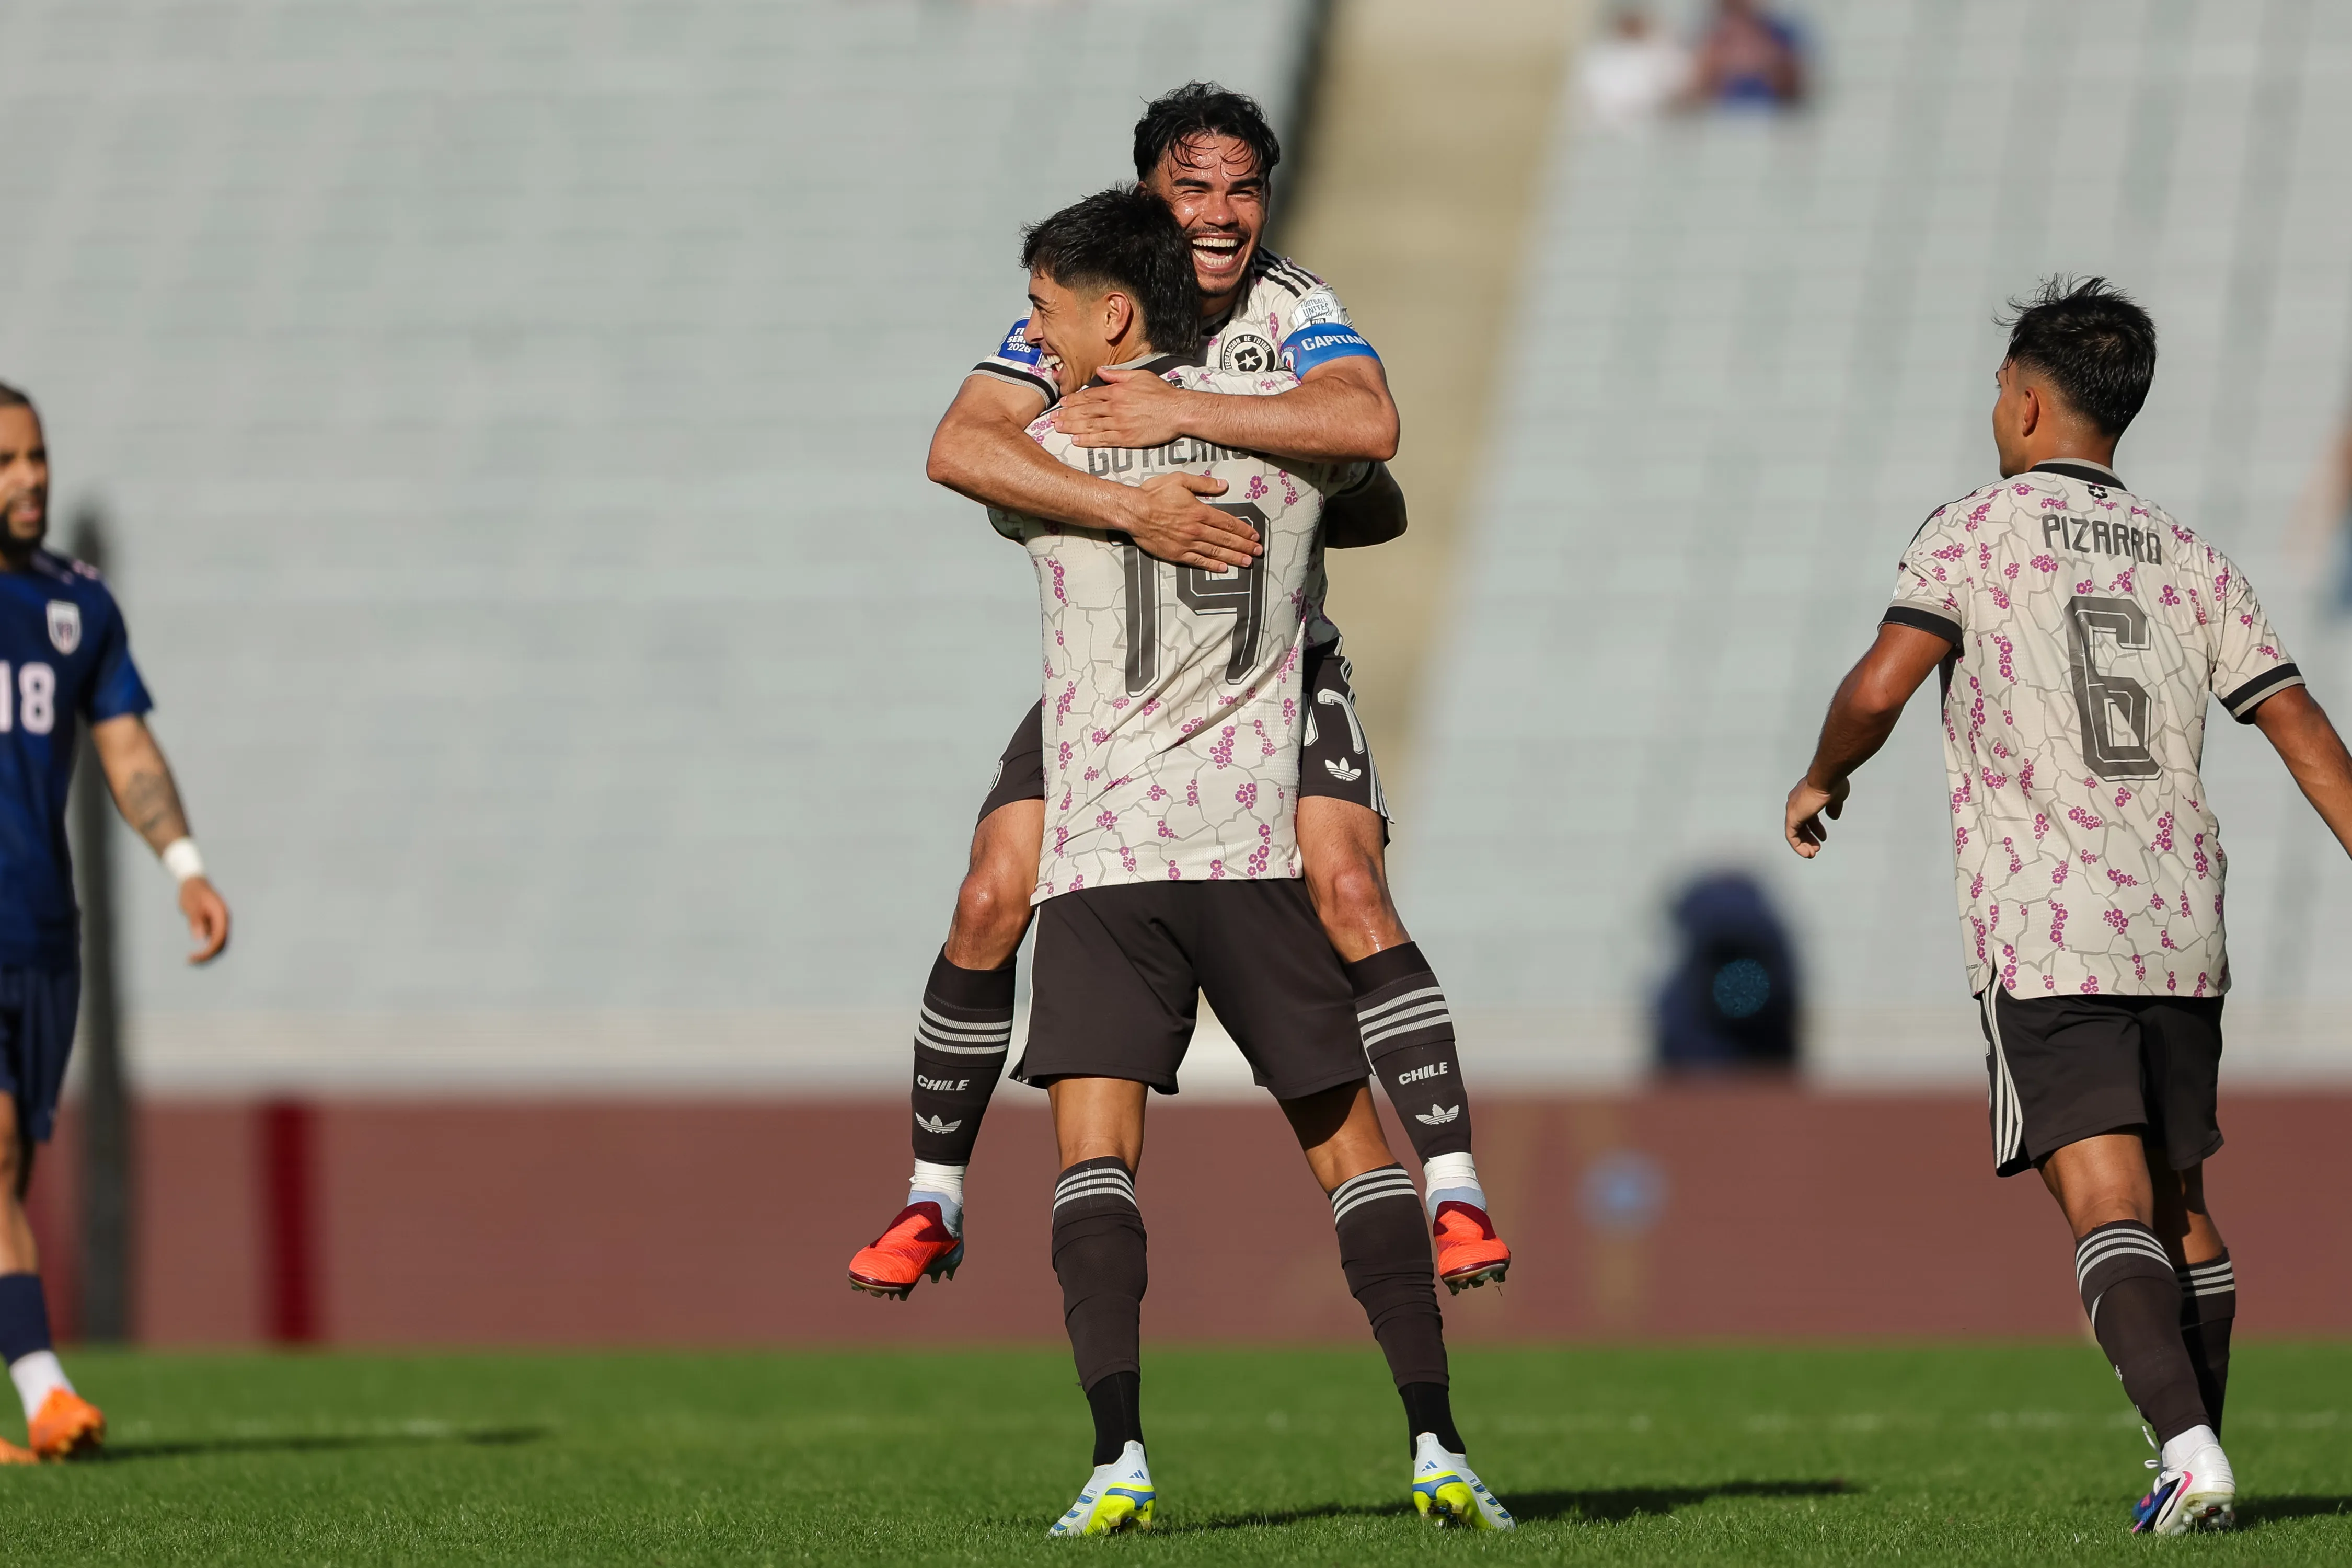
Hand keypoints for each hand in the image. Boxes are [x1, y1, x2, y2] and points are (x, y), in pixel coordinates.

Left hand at [179, 875, 230, 962]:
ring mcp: (220, 921)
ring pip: (219, 941)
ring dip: (208, 951)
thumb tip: (200, 938)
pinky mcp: (215, 923)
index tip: (194, 957)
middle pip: (221, 942)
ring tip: (192, 958)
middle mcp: (224, 919)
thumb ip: (196, 920)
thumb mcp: (191, 905)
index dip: (208, 950)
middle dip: (208, 954)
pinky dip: (207, 946)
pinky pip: (214, 938)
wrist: (193, 882)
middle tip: (191, 960)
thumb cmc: (192, 892)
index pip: (218, 938)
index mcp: (221, 914)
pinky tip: (196, 949)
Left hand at [1058, 366, 1196, 449]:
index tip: (1062, 402)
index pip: (1089, 396)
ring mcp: (1119, 424)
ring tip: (1058, 429)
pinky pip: (1102, 440)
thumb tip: (1101, 370)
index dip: (1073, 400)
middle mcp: (1114, 407)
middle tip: (1053, 419)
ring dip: (1072, 427)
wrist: (1177, 411)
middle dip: (1067, 414)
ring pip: (1090, 425)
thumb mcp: (1139, 376)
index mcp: (1116, 391)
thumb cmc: (1162, 393)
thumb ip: (1118, 374)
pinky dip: (1087, 440)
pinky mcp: (1126, 438)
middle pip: (1085, 411)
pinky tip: (1076, 440)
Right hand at [1119, 473, 1258, 568]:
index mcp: (1199, 511)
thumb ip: (1203, 484)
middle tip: (1258, 552)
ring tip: (1248, 562)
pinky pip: (1199, 561)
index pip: (1227, 522)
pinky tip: (1223, 568)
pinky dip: (1212, 565)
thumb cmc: (1154, 494)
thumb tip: (1223, 485)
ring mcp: (1187, 543)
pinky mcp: (1176, 554)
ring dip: (1234, 557)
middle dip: (1244, 546)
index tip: (1254, 535)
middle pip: (1226, 539)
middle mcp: (1196, 529)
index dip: (1243, 530)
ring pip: (1216, 552)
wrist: (1133, 512)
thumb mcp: (1180, 480)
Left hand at [1785, 775, 1848, 857]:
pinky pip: (1791, 836)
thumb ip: (1833, 808)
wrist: (1826, 778)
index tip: (1822, 837)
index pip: (1808, 815)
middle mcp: (1796, 803)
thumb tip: (1833, 816)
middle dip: (1809, 837)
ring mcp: (1793, 810)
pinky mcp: (1792, 817)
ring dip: (1804, 844)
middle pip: (1800, 824)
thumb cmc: (1832, 784)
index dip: (1815, 828)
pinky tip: (1806, 853)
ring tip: (1812, 853)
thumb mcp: (1836, 799)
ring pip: (1795, 831)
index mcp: (1806, 797)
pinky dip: (1798, 846)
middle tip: (1816, 847)